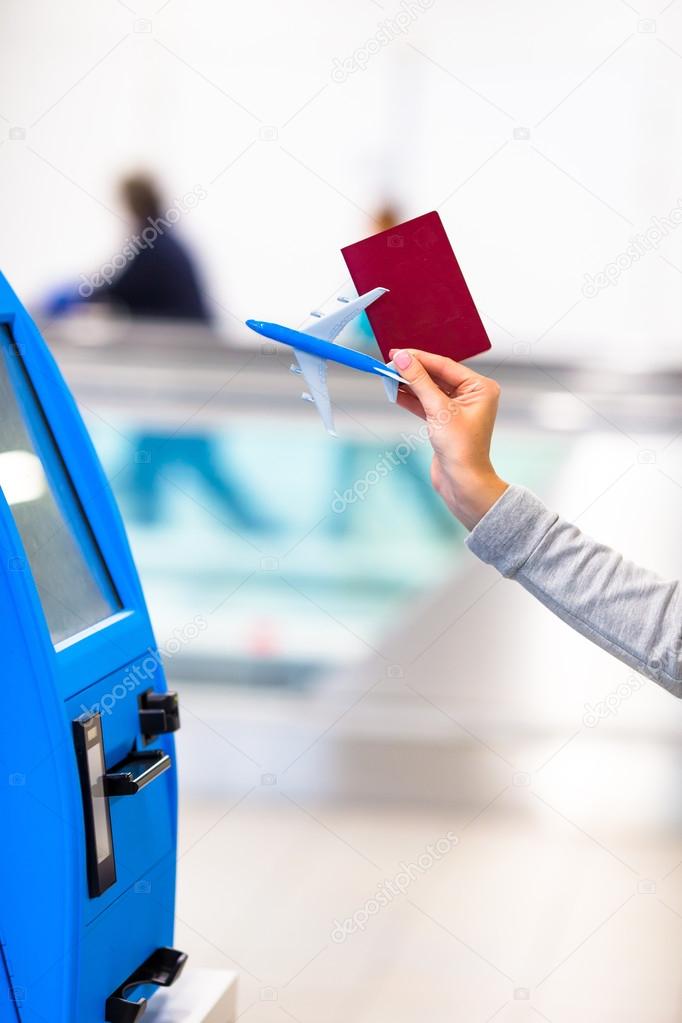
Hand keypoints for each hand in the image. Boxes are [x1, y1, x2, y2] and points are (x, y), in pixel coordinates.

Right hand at [391, 348, 507, 529]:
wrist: (463, 483)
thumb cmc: (461, 449)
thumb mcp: (438, 409)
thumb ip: (419, 381)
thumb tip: (403, 359)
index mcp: (480, 387)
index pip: (445, 365)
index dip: (419, 358)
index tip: (397, 353)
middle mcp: (472, 395)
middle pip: (436, 375)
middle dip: (412, 371)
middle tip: (388, 364)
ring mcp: (458, 409)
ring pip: (429, 389)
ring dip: (408, 385)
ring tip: (387, 377)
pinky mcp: (445, 421)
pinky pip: (425, 404)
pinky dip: (410, 399)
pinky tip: (394, 393)